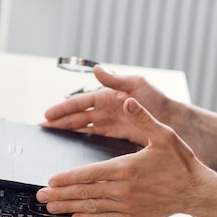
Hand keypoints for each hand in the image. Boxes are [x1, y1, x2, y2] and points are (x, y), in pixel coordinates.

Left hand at [37, 97, 208, 216]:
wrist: (196, 191)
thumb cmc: (181, 164)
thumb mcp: (164, 135)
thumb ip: (142, 118)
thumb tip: (128, 102)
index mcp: (125, 168)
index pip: (88, 174)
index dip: (67, 177)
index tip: (51, 180)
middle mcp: (122, 189)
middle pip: (84, 193)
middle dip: (59, 194)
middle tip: (40, 196)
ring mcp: (127, 204)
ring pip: (91, 207)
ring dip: (68, 207)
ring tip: (51, 208)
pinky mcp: (132, 215)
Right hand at [41, 65, 170, 146]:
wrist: (174, 123)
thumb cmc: (158, 101)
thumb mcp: (137, 85)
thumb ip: (116, 79)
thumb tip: (97, 69)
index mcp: (108, 94)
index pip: (80, 102)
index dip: (63, 109)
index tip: (47, 115)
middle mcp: (106, 108)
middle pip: (77, 116)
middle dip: (59, 122)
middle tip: (41, 129)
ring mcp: (110, 122)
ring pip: (82, 127)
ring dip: (66, 132)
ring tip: (50, 138)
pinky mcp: (115, 136)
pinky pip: (93, 137)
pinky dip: (81, 141)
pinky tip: (70, 147)